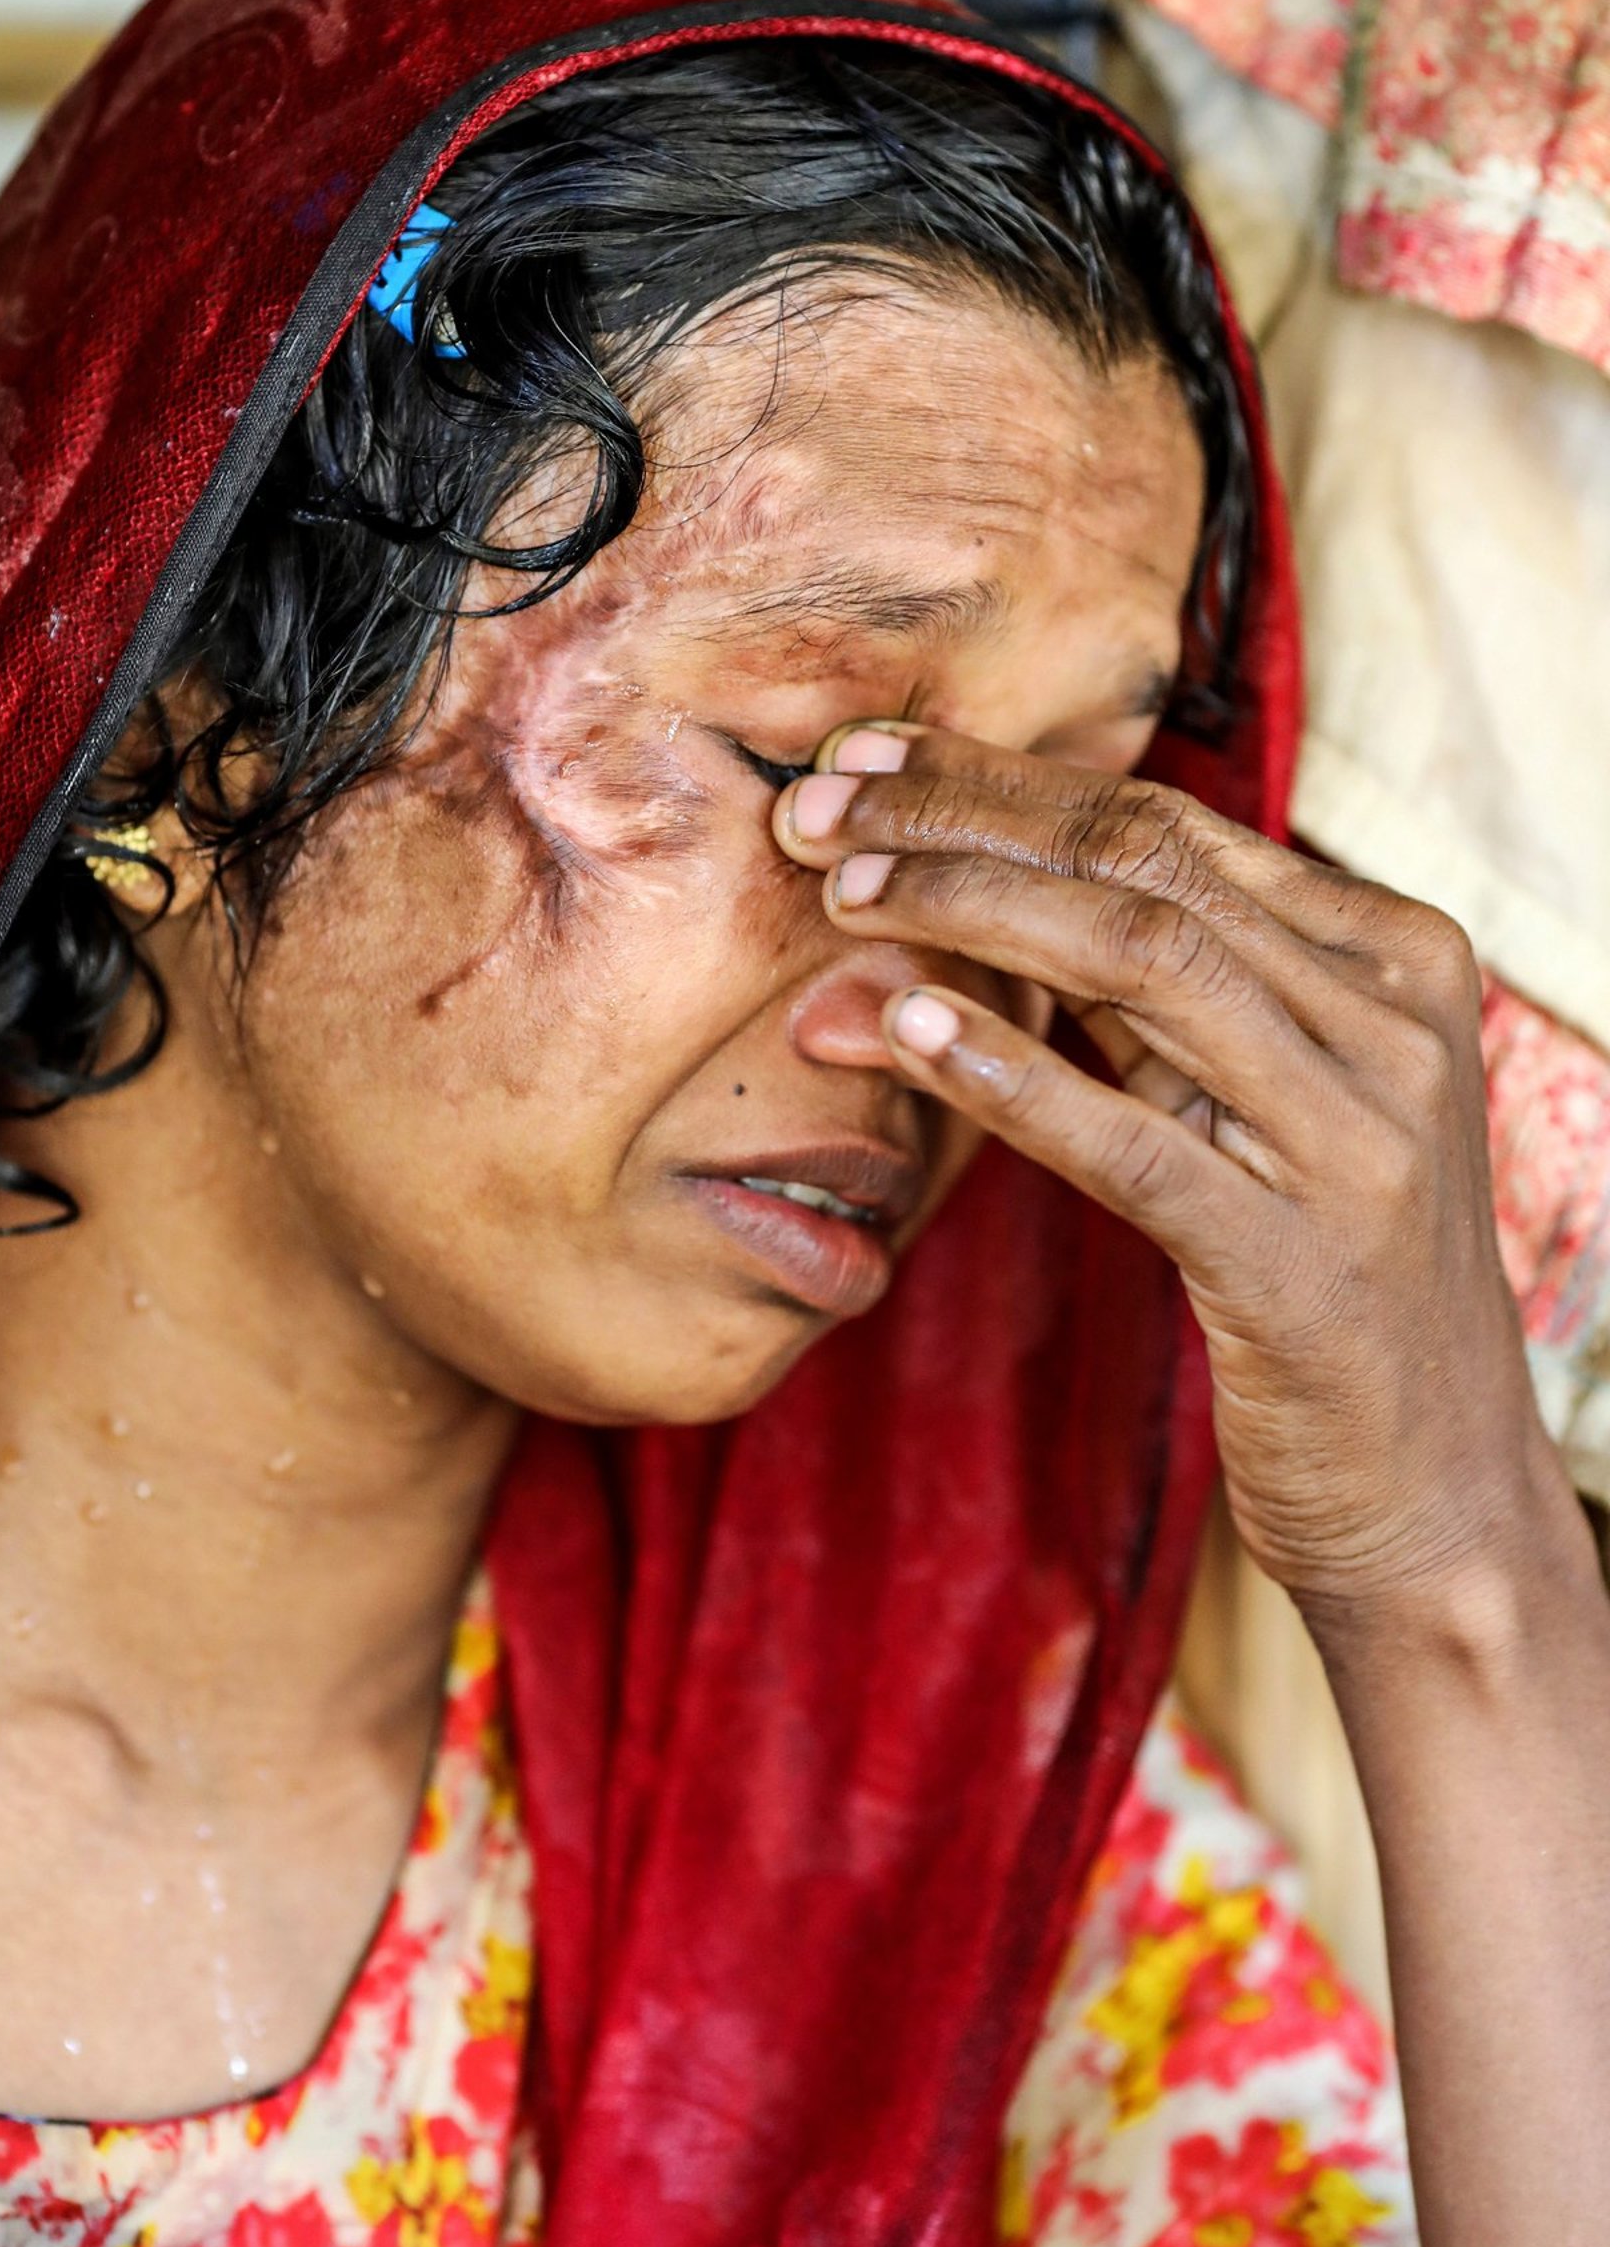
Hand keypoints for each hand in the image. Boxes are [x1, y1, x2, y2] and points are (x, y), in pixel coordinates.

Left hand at [777, 722, 1574, 1643]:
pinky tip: (905, 1031)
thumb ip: (1149, 1000)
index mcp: (1394, 955)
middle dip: (964, 821)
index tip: (867, 759)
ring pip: (1145, 967)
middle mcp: (1394, 1022)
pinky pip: (1130, 1143)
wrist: (1429, 1488)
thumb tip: (958, 892)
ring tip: (841, 896)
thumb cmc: (1318, 1276)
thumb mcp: (1254, 1104)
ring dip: (971, 914)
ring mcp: (1357, 1141)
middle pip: (1146, 867)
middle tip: (817, 808)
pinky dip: (1010, 1075)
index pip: (1170, 825)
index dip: (1004, 782)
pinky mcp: (1294, 1264)